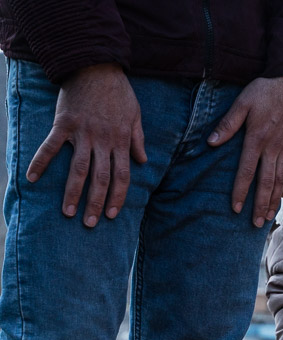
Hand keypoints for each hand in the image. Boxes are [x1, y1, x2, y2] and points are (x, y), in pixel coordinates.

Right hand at [27, 63, 146, 226]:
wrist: (95, 65)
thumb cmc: (118, 92)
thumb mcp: (136, 115)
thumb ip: (138, 140)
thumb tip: (143, 161)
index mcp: (121, 141)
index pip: (122, 176)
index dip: (117, 197)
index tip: (112, 215)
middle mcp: (103, 141)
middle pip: (101, 178)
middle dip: (96, 203)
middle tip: (91, 223)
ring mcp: (82, 134)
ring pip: (78, 169)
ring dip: (72, 193)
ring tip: (68, 213)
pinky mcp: (64, 124)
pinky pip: (51, 146)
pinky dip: (40, 162)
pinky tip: (31, 178)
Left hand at [207, 75, 282, 226]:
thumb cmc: (265, 90)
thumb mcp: (242, 102)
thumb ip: (228, 124)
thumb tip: (211, 143)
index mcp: (258, 138)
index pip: (247, 171)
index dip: (241, 191)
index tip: (236, 208)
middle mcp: (274, 147)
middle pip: (267, 182)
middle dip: (261, 205)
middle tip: (256, 224)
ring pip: (281, 179)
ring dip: (275, 199)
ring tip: (269, 216)